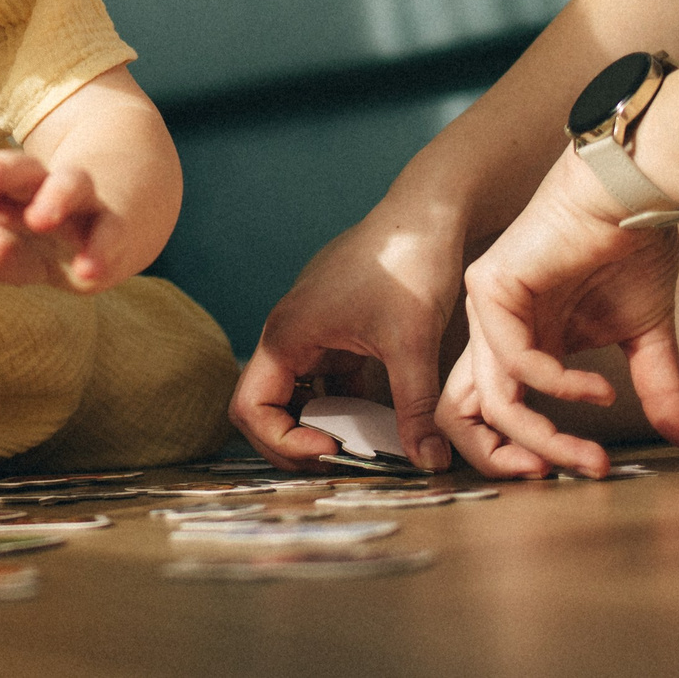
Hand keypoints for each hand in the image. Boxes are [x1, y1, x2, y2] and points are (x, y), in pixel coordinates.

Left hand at [0, 148, 127, 292]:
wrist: (119, 212)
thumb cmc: (39, 231)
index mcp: (8, 187)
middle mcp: (43, 185)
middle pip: (21, 170)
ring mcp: (83, 202)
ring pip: (69, 187)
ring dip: (55, 200)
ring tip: (40, 219)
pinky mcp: (117, 226)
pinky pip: (110, 234)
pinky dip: (101, 251)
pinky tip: (89, 271)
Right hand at [228, 205, 463, 472]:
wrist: (427, 213)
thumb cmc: (408, 264)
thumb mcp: (412, 343)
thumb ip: (414, 409)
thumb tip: (428, 464)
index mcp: (286, 335)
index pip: (250, 409)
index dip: (282, 443)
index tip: (333, 452)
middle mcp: (288, 335)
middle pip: (265, 408)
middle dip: (295, 443)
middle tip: (342, 463)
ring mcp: (310, 332)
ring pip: (295, 397)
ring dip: (318, 426)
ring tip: (362, 447)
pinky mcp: (335, 331)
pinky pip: (324, 381)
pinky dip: (343, 406)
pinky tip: (380, 418)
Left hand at [438, 148, 678, 477]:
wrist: (632, 193)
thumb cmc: (631, 250)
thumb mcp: (647, 337)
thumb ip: (658, 389)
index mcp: (526, 347)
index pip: (497, 414)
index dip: (524, 453)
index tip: (584, 473)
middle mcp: (498, 334)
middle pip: (466, 417)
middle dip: (504, 461)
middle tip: (553, 481)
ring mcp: (488, 311)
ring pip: (489, 399)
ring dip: (541, 437)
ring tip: (589, 456)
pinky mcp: (490, 287)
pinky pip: (512, 357)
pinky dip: (557, 385)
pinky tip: (598, 389)